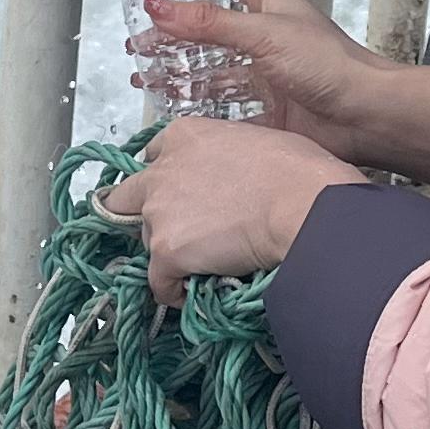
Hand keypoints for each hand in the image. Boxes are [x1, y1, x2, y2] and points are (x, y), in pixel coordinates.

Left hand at [102, 113, 361, 302]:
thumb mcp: (253, 141)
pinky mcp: (166, 251)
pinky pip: (158, 281)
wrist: (301, 205)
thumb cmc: (295, 169)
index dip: (166, 176)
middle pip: (128, 197)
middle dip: (143, 214)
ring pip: (148, 240)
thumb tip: (231, 175)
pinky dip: (171, 290)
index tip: (183, 193)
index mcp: (182, 135)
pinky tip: (191, 293)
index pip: (153, 155)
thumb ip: (222, 156)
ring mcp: (159, 213)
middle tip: (174, 230)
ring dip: (169, 250)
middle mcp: (160, 171)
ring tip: (203, 261)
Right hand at [137, 0, 429, 189]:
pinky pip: (222, 107)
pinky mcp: (264, 111)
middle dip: (173, 33)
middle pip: (210, 29)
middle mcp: (265, 38)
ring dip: (177, 71)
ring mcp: (264, 76)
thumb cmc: (330, 65)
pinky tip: (171, 106)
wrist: (364, 117)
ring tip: (142, 72)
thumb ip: (208, 22)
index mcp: (269, 5)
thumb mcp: (263, 34)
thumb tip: (159, 4)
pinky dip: (195, 106)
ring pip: (211, 70)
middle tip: (137, 39)